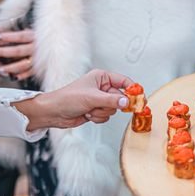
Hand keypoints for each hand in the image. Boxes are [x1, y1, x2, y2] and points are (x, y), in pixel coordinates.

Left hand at [0, 30, 35, 80]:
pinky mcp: (39, 67)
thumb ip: (15, 32)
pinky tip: (13, 76)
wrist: (56, 46)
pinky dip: (21, 75)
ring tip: (1, 69)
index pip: (21, 36)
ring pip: (24, 64)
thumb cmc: (39, 38)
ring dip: (11, 67)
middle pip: (20, 50)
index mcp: (35, 37)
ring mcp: (38, 59)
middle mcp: (36, 48)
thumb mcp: (30, 31)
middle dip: (6, 51)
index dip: (10, 36)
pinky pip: (29, 73)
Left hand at [14, 69, 133, 130]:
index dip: (133, 90)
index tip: (140, 98)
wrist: (54, 112)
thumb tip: (127, 102)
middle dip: (110, 105)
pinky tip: (88, 114)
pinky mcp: (97, 110)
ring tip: (89, 109)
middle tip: (102, 105)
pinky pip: (107, 116)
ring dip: (102, 112)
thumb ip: (112, 100)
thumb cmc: (67, 98)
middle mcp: (102, 87)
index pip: (124, 81)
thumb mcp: (92, 97)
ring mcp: (99, 99)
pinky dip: (98, 118)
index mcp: (102, 77)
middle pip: (120, 98)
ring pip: (113, 109)